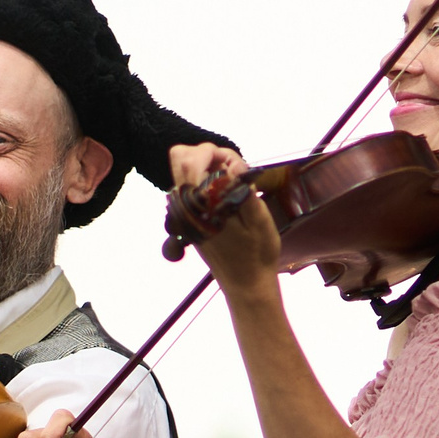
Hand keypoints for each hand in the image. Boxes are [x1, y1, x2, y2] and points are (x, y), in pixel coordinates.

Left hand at [168, 142, 281, 293]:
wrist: (246, 285)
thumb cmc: (257, 255)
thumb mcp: (259, 220)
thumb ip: (242, 190)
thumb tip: (232, 167)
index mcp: (201, 206)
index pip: (190, 161)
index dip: (214, 152)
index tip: (237, 166)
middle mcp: (187, 208)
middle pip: (179, 159)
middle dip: (207, 154)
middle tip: (234, 170)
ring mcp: (185, 213)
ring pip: (184, 170)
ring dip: (208, 167)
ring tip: (234, 184)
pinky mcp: (189, 218)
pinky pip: (190, 187)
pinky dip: (207, 181)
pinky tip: (227, 195)